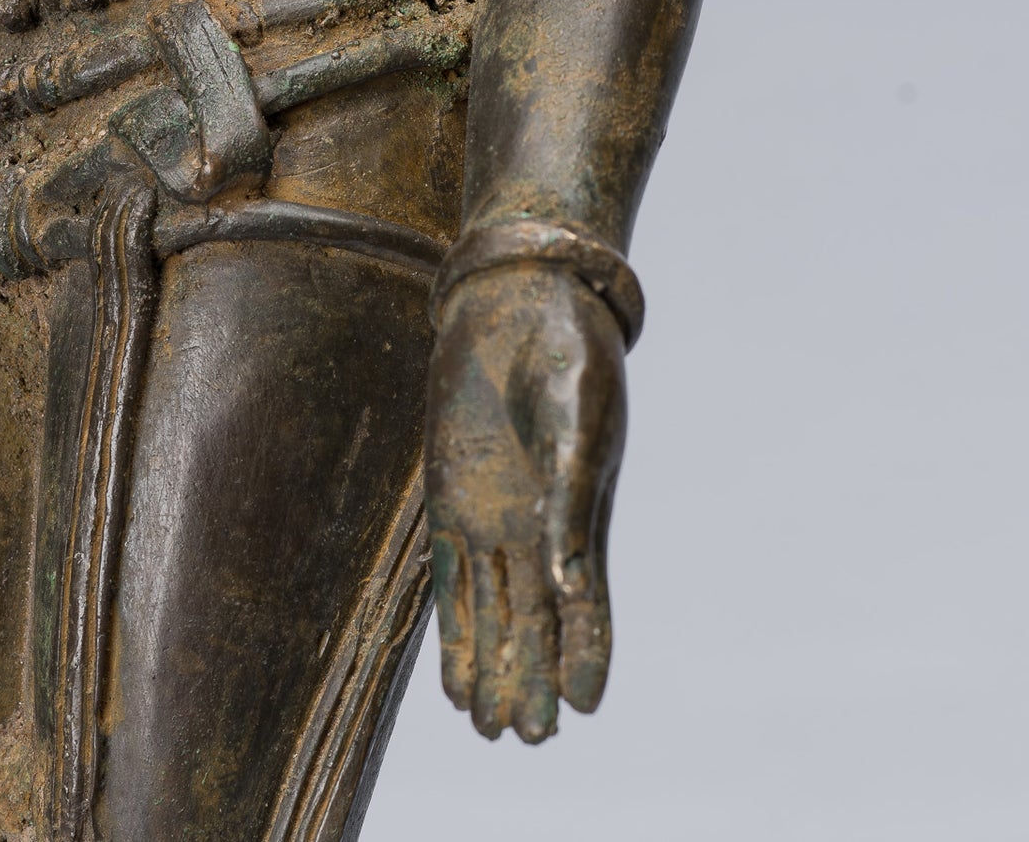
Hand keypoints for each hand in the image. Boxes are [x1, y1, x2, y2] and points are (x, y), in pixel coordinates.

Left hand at [424, 262, 626, 742]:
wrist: (516, 300)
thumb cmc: (566, 352)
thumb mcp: (577, 418)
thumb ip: (573, 499)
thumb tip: (568, 581)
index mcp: (583, 513)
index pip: (590, 607)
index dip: (588, 656)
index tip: (582, 707)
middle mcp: (540, 527)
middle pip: (538, 624)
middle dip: (531, 681)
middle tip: (524, 741)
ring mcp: (494, 517)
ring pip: (494, 615)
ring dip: (492, 670)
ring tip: (490, 734)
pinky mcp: (451, 498)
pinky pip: (452, 580)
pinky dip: (454, 631)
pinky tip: (456, 680)